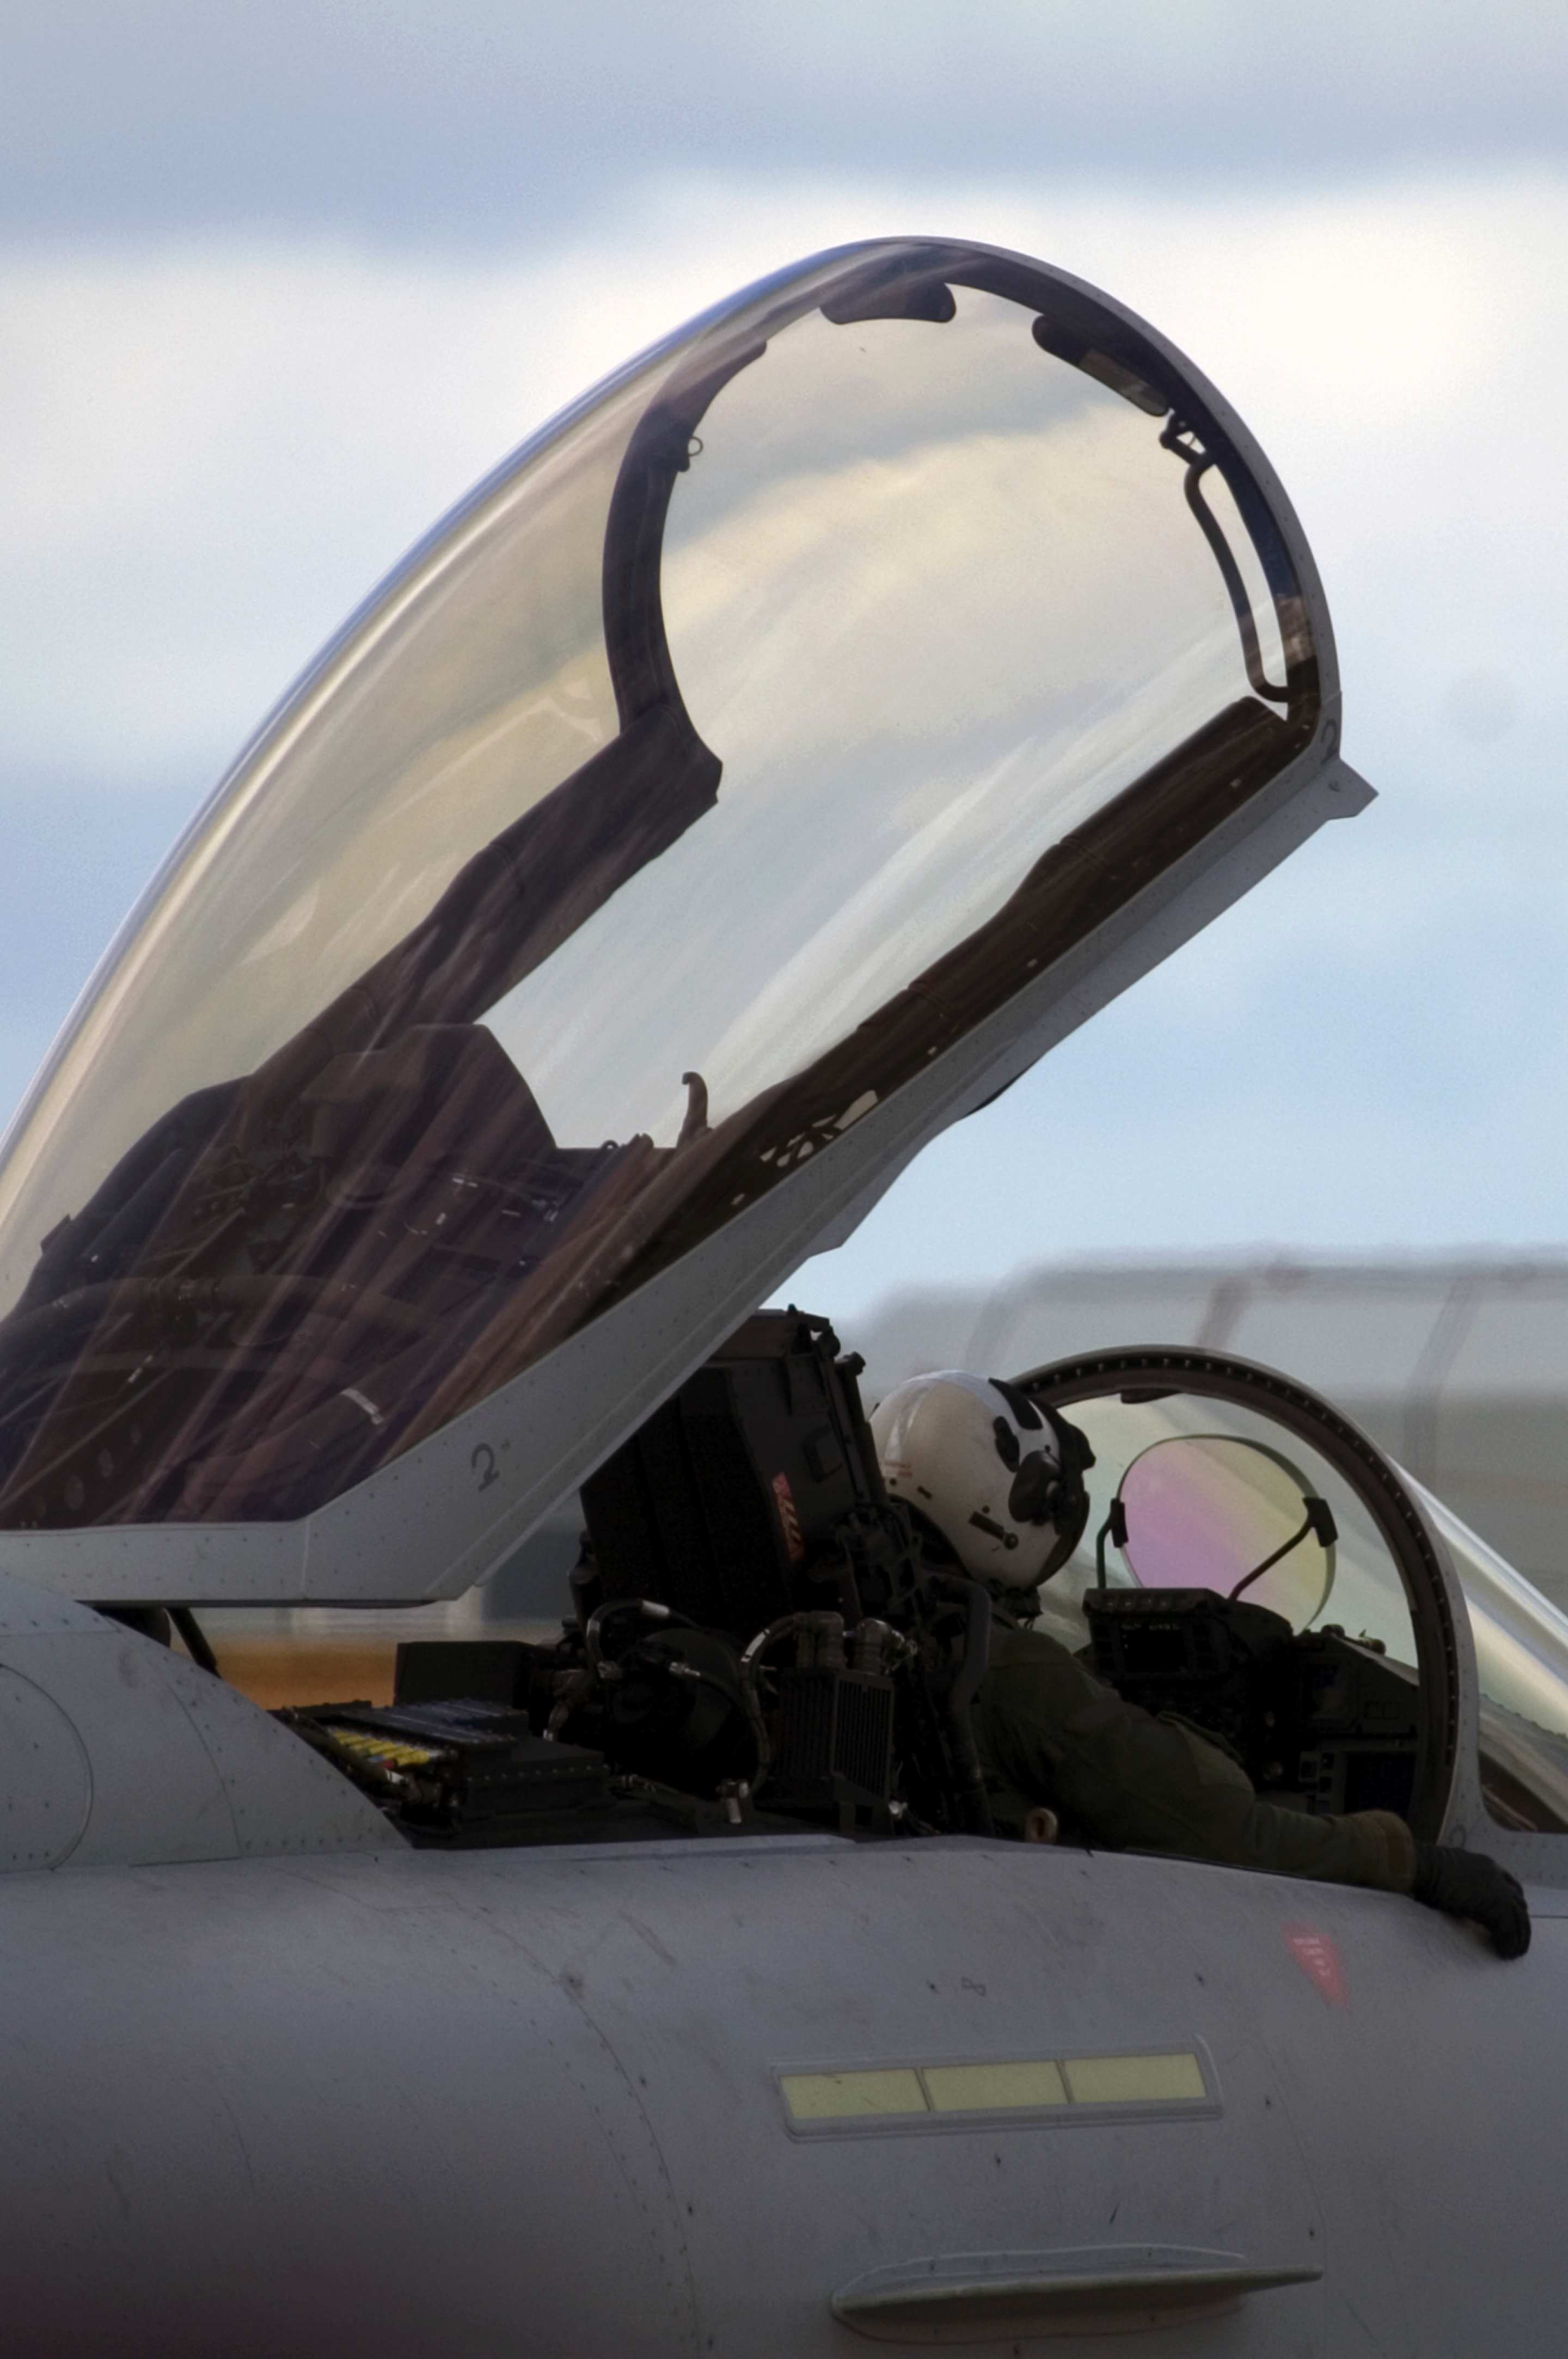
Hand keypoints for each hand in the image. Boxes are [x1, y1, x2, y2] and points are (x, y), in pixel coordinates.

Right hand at [1411, 1842, 1530, 1958]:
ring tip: (1512, 1954)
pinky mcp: (1495, 1906)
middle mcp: (1497, 1877)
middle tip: (1516, 1943)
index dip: (1515, 1906)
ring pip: (1519, 1919)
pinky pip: (1509, 1930)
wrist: (1423, 1867)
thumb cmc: (1427, 1870)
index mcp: (1487, 1867)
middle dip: (1520, 1925)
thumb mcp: (1453, 1877)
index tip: (1513, 1920)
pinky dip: (1508, 1943)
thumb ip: (1466, 1888)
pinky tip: (1503, 1953)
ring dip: (1518, 1938)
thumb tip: (1467, 1905)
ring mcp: (1498, 1891)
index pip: (1513, 1888)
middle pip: (1520, 1905)